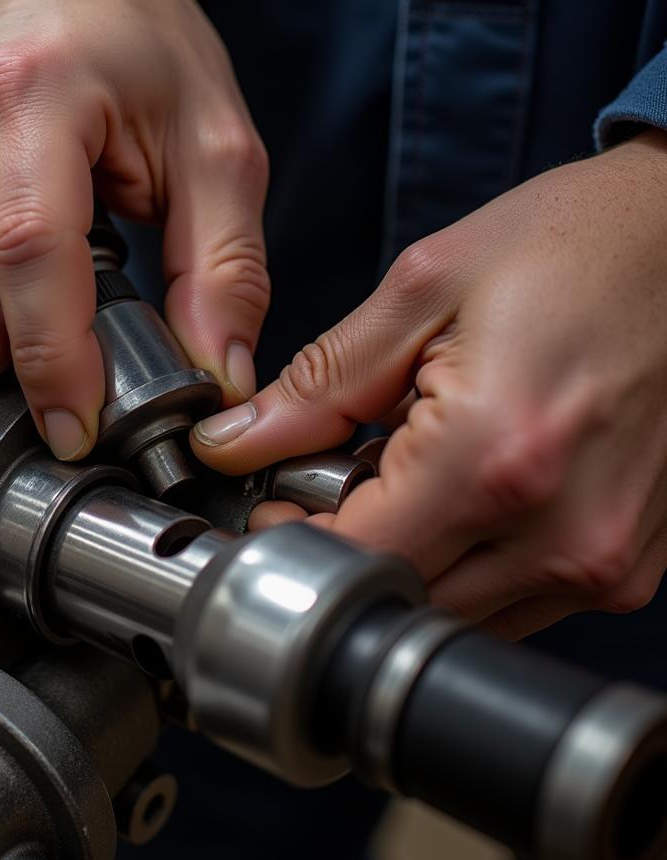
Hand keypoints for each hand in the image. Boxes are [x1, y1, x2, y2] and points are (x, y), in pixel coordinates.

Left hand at [191, 130, 666, 638]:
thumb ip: (317, 385)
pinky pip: (512, 601)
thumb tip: (234, 444)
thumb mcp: (421, 293)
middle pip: (401, 599)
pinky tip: (463, 493)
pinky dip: (465, 562)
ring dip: (408, 560)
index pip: (353, 558)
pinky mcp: (625, 568)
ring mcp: (604, 562)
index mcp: (495, 457)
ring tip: (408, 475)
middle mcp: (561, 533)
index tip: (272, 503)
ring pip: (455, 614)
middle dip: (347, 551)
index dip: (293, 542)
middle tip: (334, 479)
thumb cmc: (570, 245)